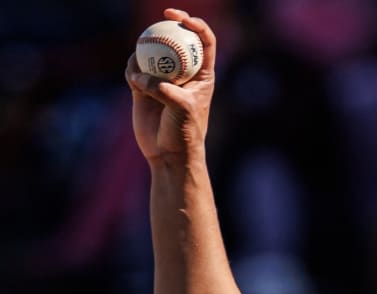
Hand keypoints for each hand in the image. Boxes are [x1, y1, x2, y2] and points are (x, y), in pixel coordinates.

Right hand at [125, 8, 216, 163]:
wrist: (168, 154)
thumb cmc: (184, 132)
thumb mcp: (181, 109)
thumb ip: (163, 89)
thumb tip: (140, 76)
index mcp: (202, 74)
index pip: (204, 42)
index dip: (197, 25)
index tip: (183, 18)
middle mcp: (183, 73)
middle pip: (177, 40)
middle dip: (170, 23)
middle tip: (162, 15)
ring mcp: (162, 79)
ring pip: (152, 54)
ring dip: (145, 52)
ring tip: (142, 63)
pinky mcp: (143, 88)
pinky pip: (134, 70)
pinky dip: (132, 70)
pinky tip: (133, 77)